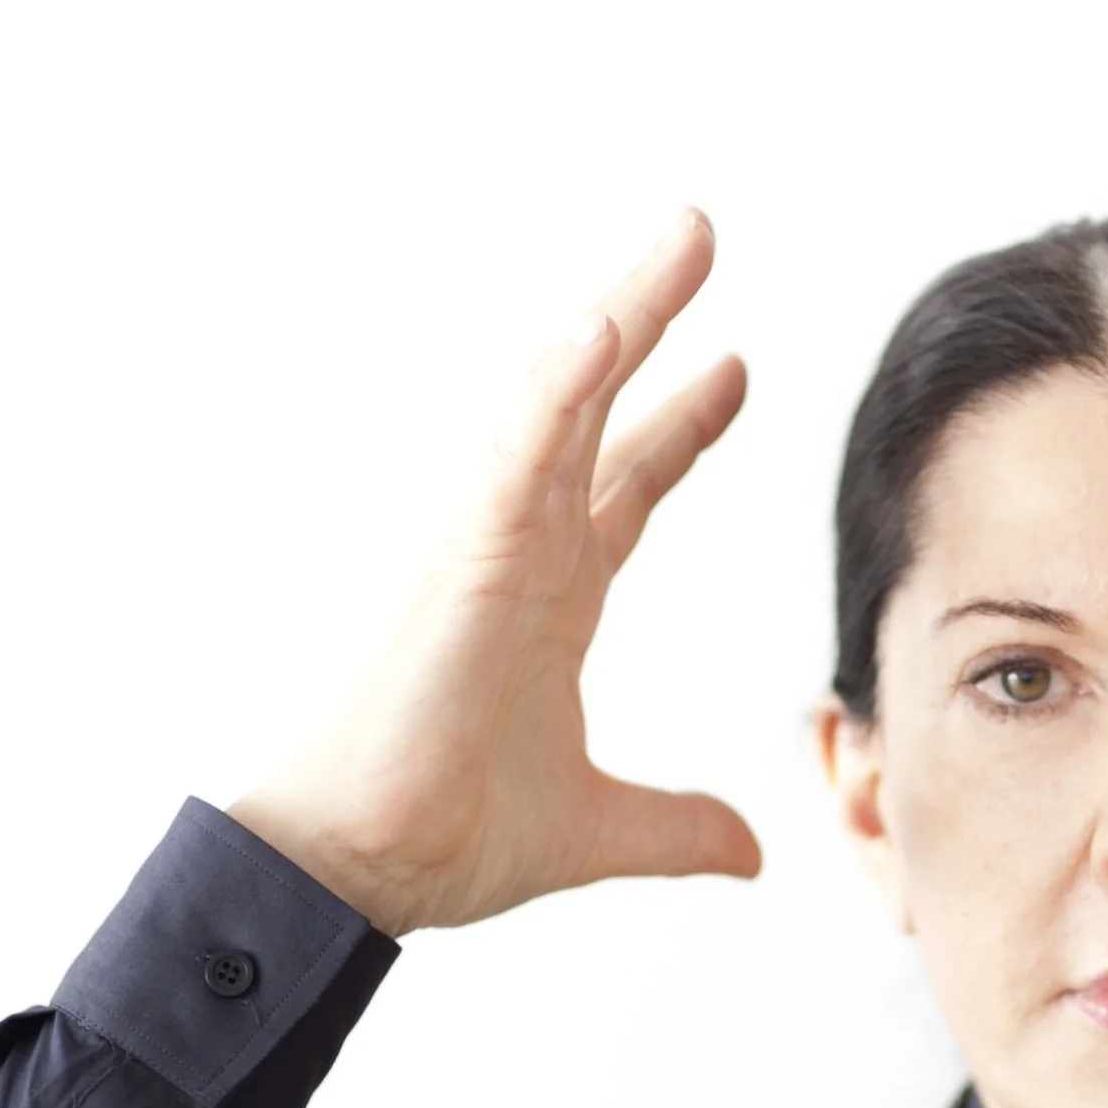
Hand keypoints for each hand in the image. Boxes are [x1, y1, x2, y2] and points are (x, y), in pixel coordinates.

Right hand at [225, 210, 761, 931]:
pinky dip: (560, 389)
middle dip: (649, 321)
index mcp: (549, 598)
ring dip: (621, 313)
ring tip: (685, 238)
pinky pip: (516, 454)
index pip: (627, 487)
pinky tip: (606, 328)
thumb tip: (747, 852)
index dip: (680, 429)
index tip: (734, 370)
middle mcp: (520, 551)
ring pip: (560, 399)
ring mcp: (488, 542)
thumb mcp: (597, 829)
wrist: (360, 873)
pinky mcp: (460, 557)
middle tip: (700, 235)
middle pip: (597, 411)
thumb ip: (674, 827)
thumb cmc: (440, 838)